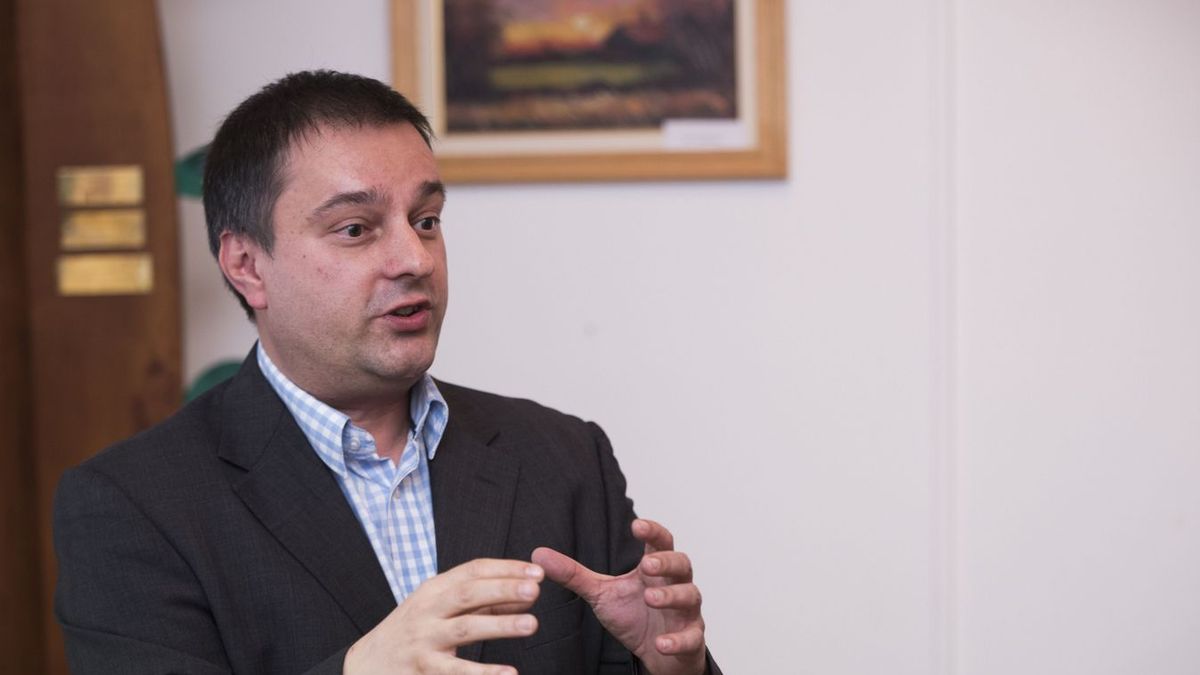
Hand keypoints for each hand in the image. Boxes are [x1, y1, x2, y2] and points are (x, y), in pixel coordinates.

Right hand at [344, 558, 543, 674]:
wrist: (366, 665)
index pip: (472, 570)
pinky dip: (483, 673)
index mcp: (434, 589)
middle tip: (534, 589)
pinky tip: (508, 674)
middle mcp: (427, 610)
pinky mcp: (423, 670)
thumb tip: (525, 596)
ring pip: (464, 629)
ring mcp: (424, 640)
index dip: (505, 569)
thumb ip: (480, 603)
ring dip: (500, 626)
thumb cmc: (412, 631)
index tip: (537, 571)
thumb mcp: (438, 608)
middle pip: (468, 594)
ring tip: (532, 624)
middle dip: (502, 589)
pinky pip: (456, 672)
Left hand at [532, 518, 705, 674]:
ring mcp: (685, 612)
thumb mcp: (601, 593)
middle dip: (666, 562)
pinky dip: (678, 639)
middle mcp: (675, 584)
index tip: (637, 525)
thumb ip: (574, 574)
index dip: (652, 532)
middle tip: (647, 564)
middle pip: (682, 563)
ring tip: (651, 598)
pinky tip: (661, 642)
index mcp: (654, 569)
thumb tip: (539, 554)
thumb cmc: (633, 616)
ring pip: (690, 596)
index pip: (660, 542)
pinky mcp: (690, 639)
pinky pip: (691, 637)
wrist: (655, 654)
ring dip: (672, 596)